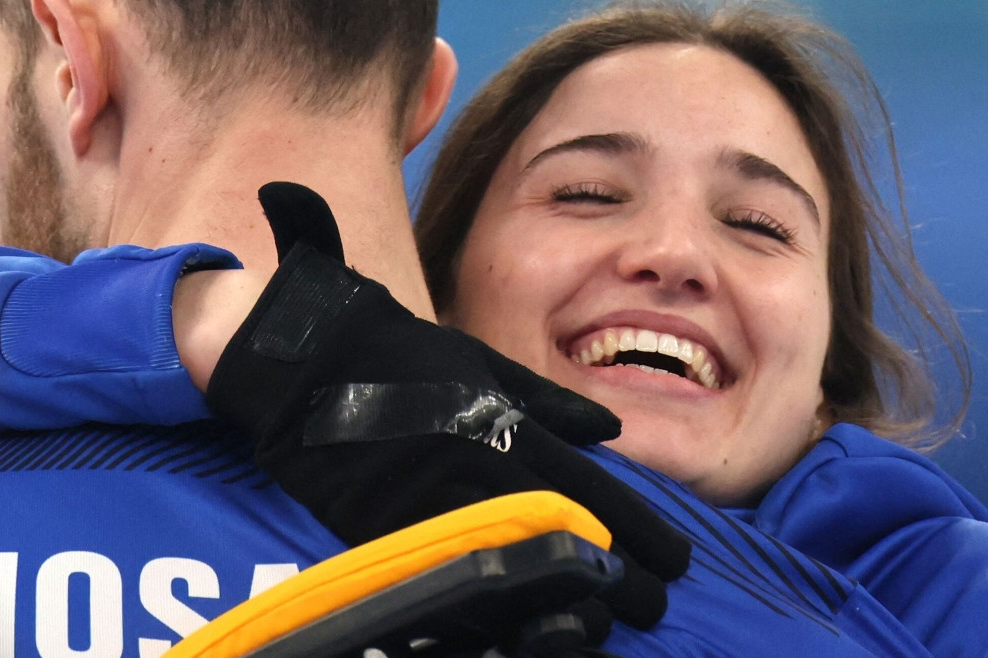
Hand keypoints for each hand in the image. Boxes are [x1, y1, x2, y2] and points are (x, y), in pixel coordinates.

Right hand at [206, 182, 689, 639]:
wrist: (312, 362)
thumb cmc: (403, 358)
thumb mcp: (485, 364)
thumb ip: (549, 404)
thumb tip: (610, 430)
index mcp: (510, 427)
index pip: (594, 490)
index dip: (640, 531)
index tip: (675, 561)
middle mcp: (483, 470)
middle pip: (569, 539)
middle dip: (619, 578)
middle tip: (655, 605)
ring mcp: (437, 507)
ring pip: (519, 569)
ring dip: (568, 601)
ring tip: (608, 626)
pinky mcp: (391, 533)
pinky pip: (454, 580)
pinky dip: (496, 608)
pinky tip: (528, 628)